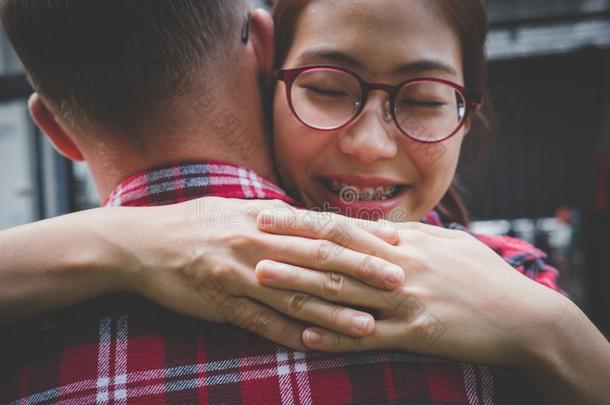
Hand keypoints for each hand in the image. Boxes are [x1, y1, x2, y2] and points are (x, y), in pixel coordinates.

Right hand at [110, 197, 400, 350]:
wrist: (144, 243)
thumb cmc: (199, 222)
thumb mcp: (242, 211)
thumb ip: (282, 220)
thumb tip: (323, 226)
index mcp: (265, 218)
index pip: (323, 227)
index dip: (362, 237)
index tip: (397, 244)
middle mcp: (256, 244)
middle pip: (317, 259)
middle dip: (361, 272)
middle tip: (399, 282)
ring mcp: (237, 276)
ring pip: (294, 297)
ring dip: (333, 314)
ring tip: (368, 325)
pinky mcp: (221, 304)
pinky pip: (261, 323)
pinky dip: (291, 335)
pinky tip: (317, 347)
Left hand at [255, 209, 561, 365]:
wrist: (524, 315)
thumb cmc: (483, 274)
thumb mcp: (447, 243)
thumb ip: (409, 234)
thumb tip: (378, 227)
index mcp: (405, 243)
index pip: (344, 227)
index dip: (303, 220)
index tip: (269, 213)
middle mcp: (399, 267)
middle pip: (335, 254)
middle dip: (290, 246)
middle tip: (249, 238)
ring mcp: (406, 302)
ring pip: (344, 292)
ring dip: (300, 285)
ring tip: (263, 279)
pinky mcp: (416, 334)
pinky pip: (369, 337)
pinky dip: (336, 336)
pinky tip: (304, 336)